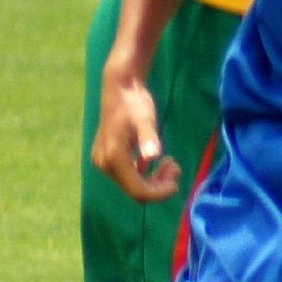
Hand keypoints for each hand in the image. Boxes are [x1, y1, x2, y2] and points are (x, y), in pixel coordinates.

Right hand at [94, 70, 180, 202]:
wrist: (120, 88)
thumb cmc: (134, 102)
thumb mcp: (146, 119)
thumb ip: (148, 138)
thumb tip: (152, 155)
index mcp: (114, 158)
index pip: (138, 190)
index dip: (159, 193)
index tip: (177, 183)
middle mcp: (105, 164)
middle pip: (135, 190)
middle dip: (159, 185)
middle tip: (176, 167)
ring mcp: (104, 162)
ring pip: (133, 185)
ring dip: (154, 180)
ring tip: (171, 163)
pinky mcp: (107, 159)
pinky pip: (129, 176)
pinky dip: (145, 173)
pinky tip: (159, 161)